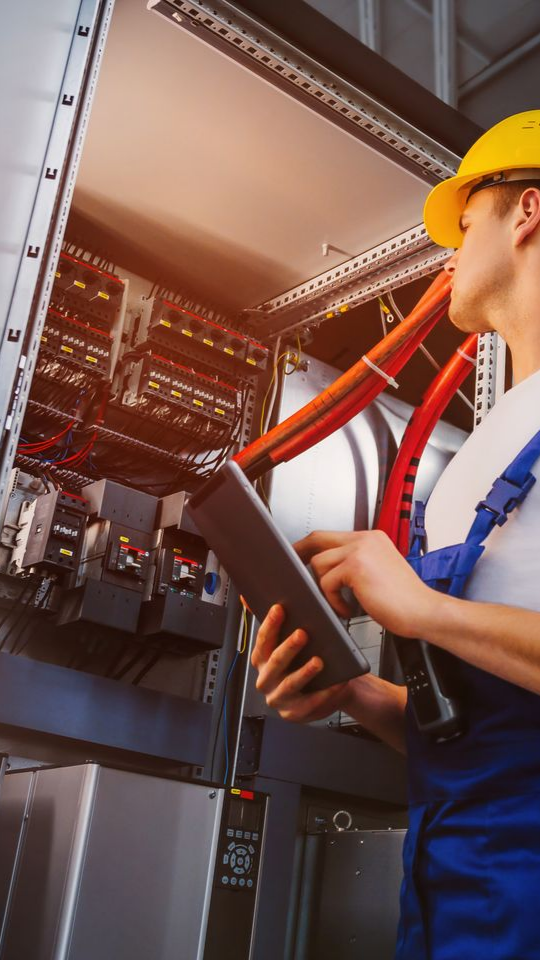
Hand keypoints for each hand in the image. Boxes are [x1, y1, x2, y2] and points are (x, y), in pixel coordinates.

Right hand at [251, 604, 349, 721]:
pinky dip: (324, 694)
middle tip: (302, 634)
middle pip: (274, 662)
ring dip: (304, 672)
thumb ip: (274, 622)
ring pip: (290, 684)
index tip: (279, 609)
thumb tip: (248, 598)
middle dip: (288, 647)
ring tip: (319, 661)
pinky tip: (335, 683)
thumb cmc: (306, 659)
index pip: (262, 640)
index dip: (270, 625)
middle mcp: (266, 679)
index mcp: (261, 660)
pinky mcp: (294, 713)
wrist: (327, 688)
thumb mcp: (289, 640)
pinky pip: (309, 704)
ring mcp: (279, 698)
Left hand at [303, 528, 435, 638]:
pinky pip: (327, 582)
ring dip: (324, 587)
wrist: (424, 611)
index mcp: (372, 538)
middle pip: (318, 538)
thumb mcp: (379, 571)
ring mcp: (360, 550)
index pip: (332, 535)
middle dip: (300, 553)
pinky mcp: (356, 567)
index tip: (300, 556)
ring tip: (340, 603)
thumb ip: (357, 563)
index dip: (311, 546)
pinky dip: (334, 601)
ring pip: (319, 563)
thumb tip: (328, 568)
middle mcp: (365, 539)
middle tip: (293, 570)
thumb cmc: (405, 599)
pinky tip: (348, 609)